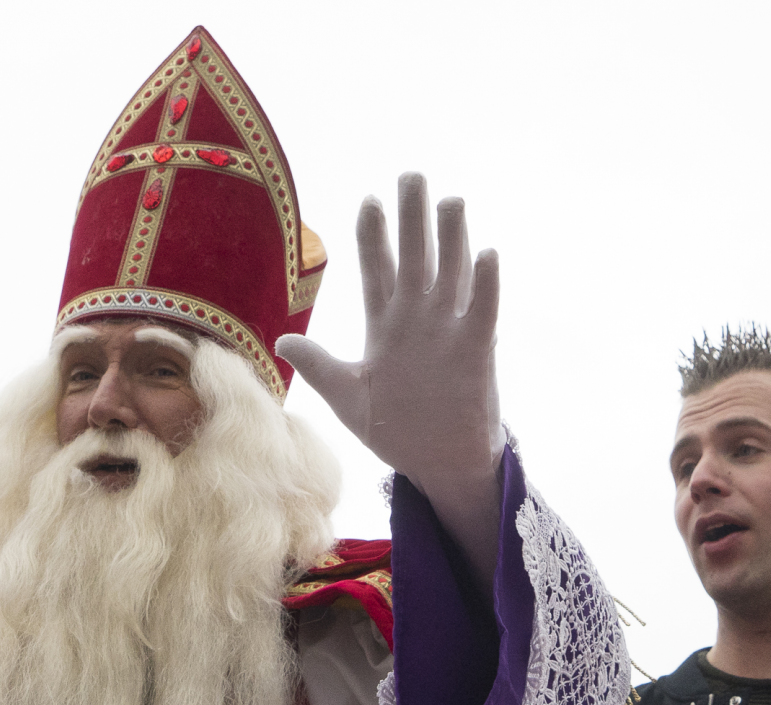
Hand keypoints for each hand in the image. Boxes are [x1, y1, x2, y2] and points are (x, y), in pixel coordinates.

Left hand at [278, 173, 504, 584]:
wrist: (438, 463)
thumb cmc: (395, 429)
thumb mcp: (348, 397)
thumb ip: (319, 365)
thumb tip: (283, 340)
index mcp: (385, 326)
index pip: (378, 269)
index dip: (374, 236)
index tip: (368, 199)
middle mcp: (417, 319)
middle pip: (416, 257)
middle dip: (412, 218)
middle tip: (411, 175)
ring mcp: (447, 331)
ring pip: (451, 273)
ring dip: (452, 238)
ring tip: (450, 200)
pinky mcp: (475, 351)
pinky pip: (482, 311)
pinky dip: (486, 284)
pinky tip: (488, 252)